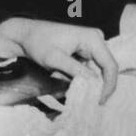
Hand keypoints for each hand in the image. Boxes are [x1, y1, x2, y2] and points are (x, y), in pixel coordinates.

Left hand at [0, 18, 117, 101]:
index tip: (99, 101)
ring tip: (56, 74)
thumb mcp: (54, 59)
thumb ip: (75, 71)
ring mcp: (92, 44)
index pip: (110, 66)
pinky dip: (75, 75)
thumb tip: (94, 84)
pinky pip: (87, 68)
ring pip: (95, 71)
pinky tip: (58, 71)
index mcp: (93, 38)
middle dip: (89, 83)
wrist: (25, 34)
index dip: (108, 86)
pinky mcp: (86, 50)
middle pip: (105, 69)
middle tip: (72, 90)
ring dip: (78, 79)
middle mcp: (97, 39)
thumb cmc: (38, 43)